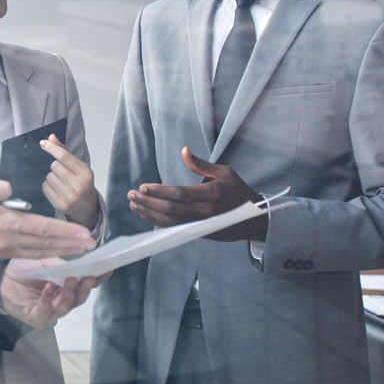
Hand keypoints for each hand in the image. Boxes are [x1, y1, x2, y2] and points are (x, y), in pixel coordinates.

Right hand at [0, 181, 96, 260]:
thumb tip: (12, 190)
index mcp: (8, 222)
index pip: (45, 228)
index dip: (67, 232)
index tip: (85, 234)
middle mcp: (10, 239)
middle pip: (47, 243)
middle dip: (71, 245)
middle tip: (91, 246)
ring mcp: (4, 249)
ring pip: (39, 252)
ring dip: (61, 252)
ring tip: (78, 251)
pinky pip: (27, 255)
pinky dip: (44, 256)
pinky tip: (51, 254)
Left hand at [0, 258, 110, 328]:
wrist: (0, 277)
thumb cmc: (23, 270)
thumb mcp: (45, 262)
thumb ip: (61, 265)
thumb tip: (80, 262)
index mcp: (67, 286)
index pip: (87, 283)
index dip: (99, 277)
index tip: (108, 268)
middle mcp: (61, 300)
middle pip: (80, 297)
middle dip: (86, 287)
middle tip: (90, 276)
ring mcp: (50, 311)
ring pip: (66, 306)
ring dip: (70, 293)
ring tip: (70, 279)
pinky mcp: (36, 318)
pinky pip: (45, 312)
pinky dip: (48, 299)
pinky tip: (48, 287)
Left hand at [40, 135, 101, 229]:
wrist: (86, 206)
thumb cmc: (82, 183)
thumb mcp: (78, 166)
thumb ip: (64, 151)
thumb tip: (51, 138)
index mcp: (86, 173)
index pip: (64, 156)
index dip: (52, 148)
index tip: (43, 143)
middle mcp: (79, 185)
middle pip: (55, 166)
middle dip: (57, 167)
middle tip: (65, 174)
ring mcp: (69, 197)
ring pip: (49, 176)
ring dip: (52, 177)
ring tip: (62, 183)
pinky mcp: (60, 205)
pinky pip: (45, 187)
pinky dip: (48, 186)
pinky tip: (57, 190)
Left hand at [126, 147, 266, 240]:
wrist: (252, 220)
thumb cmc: (238, 191)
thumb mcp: (225, 172)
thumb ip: (202, 164)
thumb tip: (184, 150)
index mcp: (212, 195)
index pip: (180, 194)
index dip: (160, 191)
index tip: (143, 186)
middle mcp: (205, 212)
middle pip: (171, 210)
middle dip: (148, 202)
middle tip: (131, 194)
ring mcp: (201, 225)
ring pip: (169, 221)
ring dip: (149, 213)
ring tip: (133, 203)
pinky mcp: (197, 232)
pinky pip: (173, 228)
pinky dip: (157, 221)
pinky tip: (145, 213)